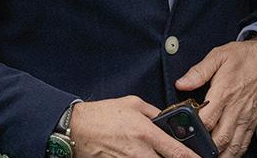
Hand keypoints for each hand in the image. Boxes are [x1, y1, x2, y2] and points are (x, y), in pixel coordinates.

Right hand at [69, 96, 198, 157]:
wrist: (77, 127)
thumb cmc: (102, 115)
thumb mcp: (133, 104)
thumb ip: (154, 113)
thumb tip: (167, 120)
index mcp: (147, 133)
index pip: (178, 152)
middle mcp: (140, 152)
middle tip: (179, 155)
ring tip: (156, 152)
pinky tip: (141, 155)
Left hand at [175, 38, 256, 156]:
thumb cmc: (242, 57)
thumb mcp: (218, 56)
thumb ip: (198, 72)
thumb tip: (181, 84)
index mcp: (224, 92)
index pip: (207, 120)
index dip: (194, 130)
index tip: (184, 133)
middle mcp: (236, 108)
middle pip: (220, 138)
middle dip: (206, 148)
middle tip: (193, 152)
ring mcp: (246, 117)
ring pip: (234, 145)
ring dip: (221, 154)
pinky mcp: (252, 121)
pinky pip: (244, 142)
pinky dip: (235, 152)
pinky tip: (226, 155)